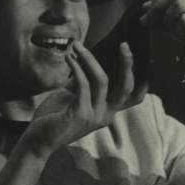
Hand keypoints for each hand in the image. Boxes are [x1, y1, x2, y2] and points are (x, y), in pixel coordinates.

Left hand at [22, 40, 146, 158]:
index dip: (143, 81)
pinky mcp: (80, 114)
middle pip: (126, 88)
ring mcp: (95, 116)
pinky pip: (83, 84)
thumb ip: (83, 81)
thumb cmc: (54, 117)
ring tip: (77, 46)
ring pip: (102, 80)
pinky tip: (69, 58)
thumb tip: (86, 57)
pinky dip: (76, 67)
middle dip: (127, 64)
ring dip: (89, 59)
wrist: (37, 139)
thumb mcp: (72, 96)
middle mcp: (106, 115)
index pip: (133, 98)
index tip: (147, 60)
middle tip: (124, 45)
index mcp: (108, 111)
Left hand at [140, 0, 184, 134]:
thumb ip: (170, 22)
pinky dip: (177, 30)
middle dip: (156, 7)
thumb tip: (146, 17)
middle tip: (146, 22)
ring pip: (178, 4)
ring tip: (173, 34)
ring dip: (167, 19)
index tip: (144, 10)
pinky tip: (182, 40)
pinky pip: (184, 20)